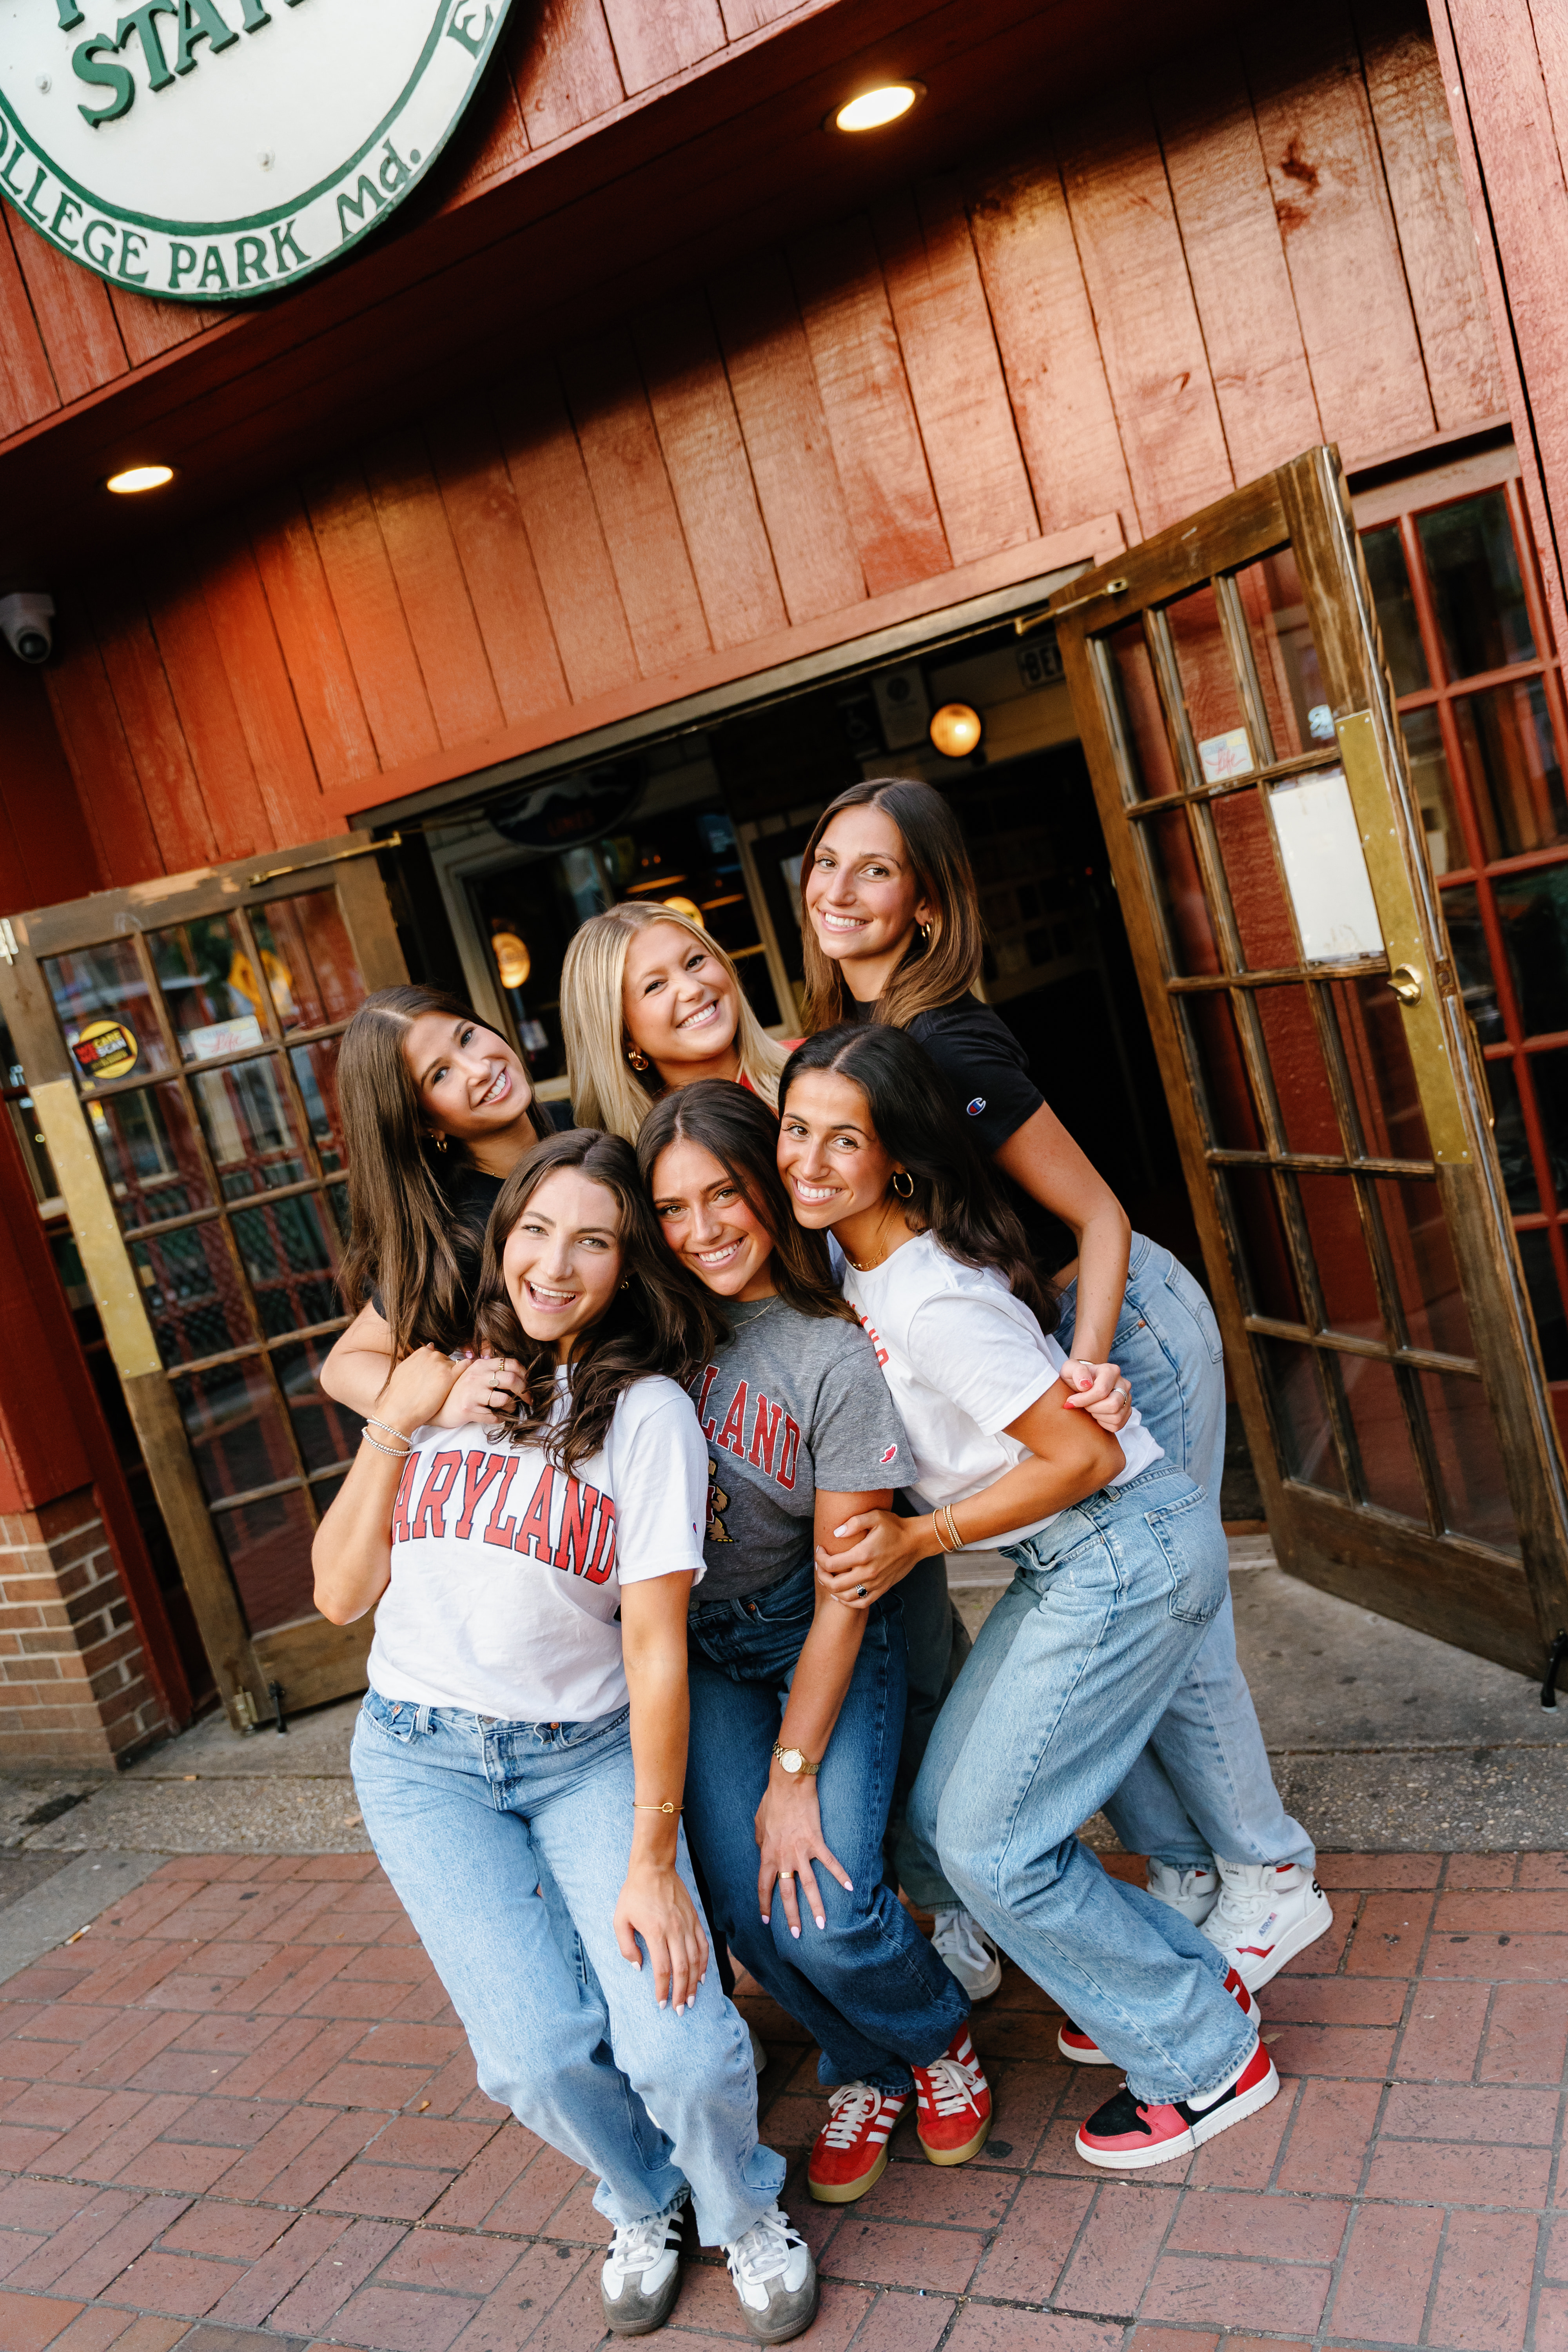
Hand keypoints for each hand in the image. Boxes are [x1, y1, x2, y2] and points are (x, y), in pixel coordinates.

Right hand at [377, 1344, 466, 1434]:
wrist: (400, 1410)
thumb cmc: (399, 1394)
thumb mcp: (404, 1369)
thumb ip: (418, 1357)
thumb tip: (431, 1346)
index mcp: (422, 1352)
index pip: (436, 1355)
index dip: (437, 1368)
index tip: (435, 1379)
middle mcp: (433, 1355)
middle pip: (446, 1360)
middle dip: (445, 1372)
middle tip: (439, 1387)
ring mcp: (442, 1364)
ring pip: (456, 1366)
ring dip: (454, 1376)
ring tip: (447, 1390)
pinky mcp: (450, 1376)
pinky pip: (466, 1366)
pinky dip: (467, 1372)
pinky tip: (463, 1382)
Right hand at [434, 1349, 528, 1430]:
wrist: (439, 1408)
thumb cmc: (461, 1391)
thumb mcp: (474, 1375)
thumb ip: (491, 1370)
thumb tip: (517, 1372)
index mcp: (480, 1365)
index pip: (510, 1363)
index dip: (524, 1373)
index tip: (529, 1383)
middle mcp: (476, 1376)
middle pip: (511, 1379)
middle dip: (525, 1391)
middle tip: (529, 1399)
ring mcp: (472, 1393)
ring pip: (504, 1399)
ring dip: (512, 1407)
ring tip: (509, 1409)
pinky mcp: (469, 1409)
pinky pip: (494, 1417)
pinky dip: (500, 1419)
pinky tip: (497, 1417)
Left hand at [613, 1860, 708, 2013]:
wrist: (654, 1867)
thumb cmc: (633, 1894)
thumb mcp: (619, 1919)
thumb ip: (626, 1946)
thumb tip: (638, 1968)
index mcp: (655, 1932)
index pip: (662, 1969)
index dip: (663, 1990)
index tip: (661, 2004)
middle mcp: (674, 1930)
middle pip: (682, 1969)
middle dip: (682, 1993)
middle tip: (681, 2010)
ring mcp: (687, 1924)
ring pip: (696, 1959)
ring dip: (695, 1982)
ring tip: (692, 1999)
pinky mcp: (695, 1918)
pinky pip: (703, 1944)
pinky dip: (705, 1962)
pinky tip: (703, 1976)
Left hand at [755, 1773, 851, 1936]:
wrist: (788, 1784)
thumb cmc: (771, 1802)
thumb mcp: (758, 1825)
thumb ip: (761, 1842)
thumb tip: (763, 1851)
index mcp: (767, 1854)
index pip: (764, 1886)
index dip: (765, 1904)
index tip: (767, 1920)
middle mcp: (783, 1858)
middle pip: (787, 1893)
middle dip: (792, 1916)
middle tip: (797, 1935)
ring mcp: (801, 1851)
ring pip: (809, 1885)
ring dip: (816, 1907)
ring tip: (822, 1925)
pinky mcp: (817, 1841)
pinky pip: (830, 1862)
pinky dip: (841, 1875)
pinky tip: (850, 1888)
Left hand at [815, 1509, 933, 1608]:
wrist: (916, 1541)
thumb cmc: (894, 1527)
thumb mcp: (875, 1516)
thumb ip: (854, 1522)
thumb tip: (836, 1533)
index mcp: (863, 1554)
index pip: (831, 1564)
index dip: (820, 1558)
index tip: (819, 1549)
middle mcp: (868, 1572)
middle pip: (835, 1584)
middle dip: (821, 1575)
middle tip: (819, 1565)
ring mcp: (876, 1583)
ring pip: (846, 1597)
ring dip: (832, 1590)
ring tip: (827, 1579)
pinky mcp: (882, 1588)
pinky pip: (862, 1603)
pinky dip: (848, 1602)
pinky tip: (841, 1594)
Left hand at [1059, 1357, 1131, 1430]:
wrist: (1083, 1384)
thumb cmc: (1076, 1377)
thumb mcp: (1070, 1369)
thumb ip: (1077, 1372)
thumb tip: (1085, 1384)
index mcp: (1111, 1371)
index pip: (1101, 1391)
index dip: (1084, 1400)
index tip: (1071, 1401)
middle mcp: (1123, 1384)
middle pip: (1113, 1405)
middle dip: (1092, 1408)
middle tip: (1083, 1405)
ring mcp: (1127, 1398)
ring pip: (1116, 1416)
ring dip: (1097, 1415)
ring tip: (1090, 1407)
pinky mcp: (1126, 1412)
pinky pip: (1117, 1425)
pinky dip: (1103, 1423)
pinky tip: (1096, 1413)